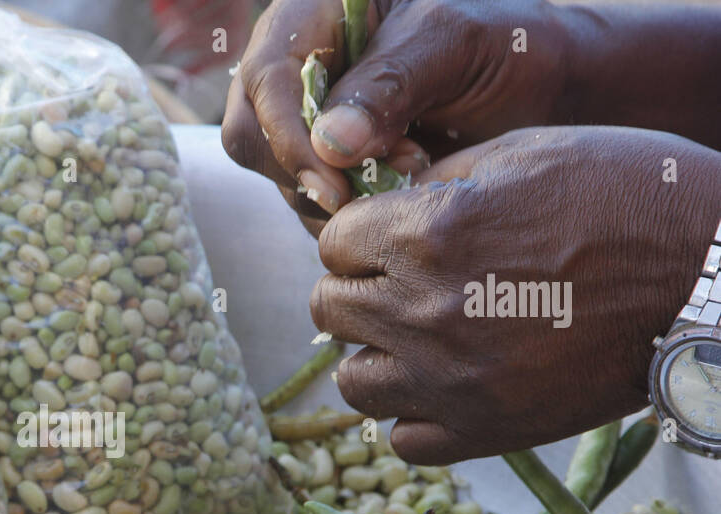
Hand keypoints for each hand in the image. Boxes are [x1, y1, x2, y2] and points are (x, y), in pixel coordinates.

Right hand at [222, 0, 571, 231]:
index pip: (265, 76)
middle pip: (249, 131)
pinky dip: (348, 213)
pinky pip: (307, 202)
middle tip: (364, 195)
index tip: (334, 185)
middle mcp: (296, 62)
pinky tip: (399, 191)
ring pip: (276, 175)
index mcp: (315, 10)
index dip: (288, 135)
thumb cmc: (508, 44)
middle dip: (301, 174)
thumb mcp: (457, 45)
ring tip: (408, 171)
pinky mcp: (324, 163)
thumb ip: (391, 86)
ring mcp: (306, 118)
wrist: (544, 86)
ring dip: (333, 196)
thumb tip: (330, 145)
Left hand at [310, 126, 720, 462]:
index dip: (359, 239)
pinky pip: (404, 440)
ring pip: (354, 383)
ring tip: (417, 341)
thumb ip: (435, 183)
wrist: (707, 277)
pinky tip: (445, 387)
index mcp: (424, 233)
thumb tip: (383, 211)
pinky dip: (414, 417)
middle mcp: (422, 310)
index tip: (386, 242)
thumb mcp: (525, 152)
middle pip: (329, 311)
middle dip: (358, 293)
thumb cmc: (626, 196)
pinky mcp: (484, 431)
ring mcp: (449, 379)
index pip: (332, 245)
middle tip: (398, 289)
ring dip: (376, 358)